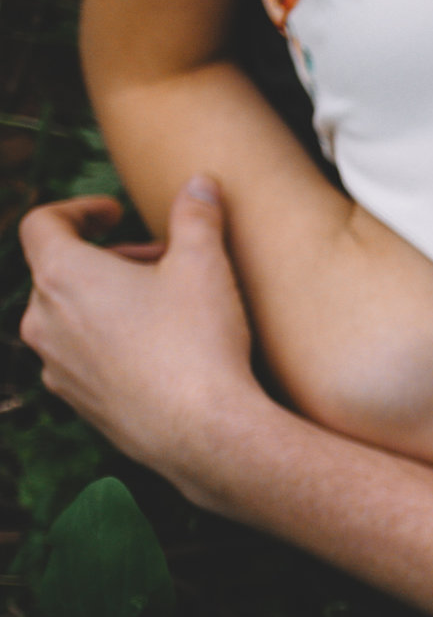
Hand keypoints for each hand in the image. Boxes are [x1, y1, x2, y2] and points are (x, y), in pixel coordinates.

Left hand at [19, 179, 270, 510]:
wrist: (205, 434)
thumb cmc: (199, 343)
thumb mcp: (206, 265)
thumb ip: (197, 216)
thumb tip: (200, 182)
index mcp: (63, 276)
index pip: (42, 223)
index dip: (79, 209)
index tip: (115, 214)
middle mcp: (44, 320)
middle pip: (59, 271)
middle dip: (107, 258)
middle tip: (159, 261)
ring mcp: (56, 367)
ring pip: (68, 317)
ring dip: (106, 302)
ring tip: (161, 308)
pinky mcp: (78, 403)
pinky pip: (82, 359)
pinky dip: (109, 344)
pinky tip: (159, 354)